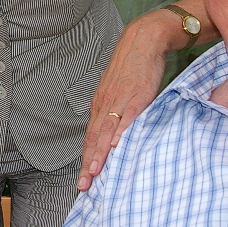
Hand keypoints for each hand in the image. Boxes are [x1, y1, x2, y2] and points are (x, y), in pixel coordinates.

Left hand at [77, 15, 168, 190]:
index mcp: (101, 104)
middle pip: (94, 138)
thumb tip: (116, 132)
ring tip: (95, 172)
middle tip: (83, 185)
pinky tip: (117, 146)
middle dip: (88, 163)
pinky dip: (121, 132)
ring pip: (106, 131)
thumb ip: (117, 110)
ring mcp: (120, 99)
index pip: (91, 136)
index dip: (86, 158)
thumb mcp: (119, 89)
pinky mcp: (136, 95)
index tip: (83, 178)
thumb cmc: (133, 66)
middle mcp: (106, 103)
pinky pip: (127, 117)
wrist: (144, 40)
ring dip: (100, 153)